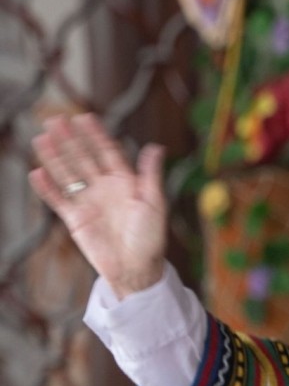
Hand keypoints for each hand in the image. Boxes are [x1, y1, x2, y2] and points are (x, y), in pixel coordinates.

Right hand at [29, 114, 167, 297]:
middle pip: (83, 158)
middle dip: (69, 139)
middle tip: (55, 119)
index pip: (107, 152)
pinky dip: (46, 188)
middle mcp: (104, 188)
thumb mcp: (154, 203)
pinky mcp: (75, 219)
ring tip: (41, 138)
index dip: (96, 135)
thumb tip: (155, 147)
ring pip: (67, 174)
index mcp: (125, 182)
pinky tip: (36, 172)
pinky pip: (57, 200)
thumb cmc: (151, 237)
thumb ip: (150, 175)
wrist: (136, 268)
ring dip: (54, 157)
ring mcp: (88, 202)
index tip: (84, 117)